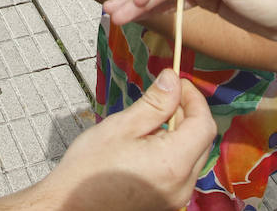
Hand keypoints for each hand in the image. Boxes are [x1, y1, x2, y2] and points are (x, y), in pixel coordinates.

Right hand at [30, 69, 215, 209]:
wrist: (72, 205)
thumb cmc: (90, 168)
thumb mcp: (121, 126)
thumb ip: (154, 103)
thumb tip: (173, 79)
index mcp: (173, 163)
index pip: (204, 124)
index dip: (195, 99)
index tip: (178, 83)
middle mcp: (183, 185)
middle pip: (202, 141)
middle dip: (188, 114)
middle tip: (165, 97)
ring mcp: (177, 198)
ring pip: (193, 156)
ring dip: (180, 134)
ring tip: (150, 123)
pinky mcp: (168, 203)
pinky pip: (182, 172)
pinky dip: (173, 153)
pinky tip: (148, 146)